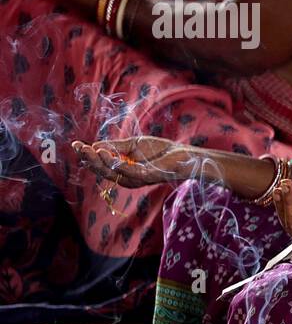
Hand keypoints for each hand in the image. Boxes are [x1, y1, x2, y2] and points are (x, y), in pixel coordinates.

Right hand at [73, 137, 198, 187]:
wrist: (183, 154)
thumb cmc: (160, 150)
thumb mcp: (133, 145)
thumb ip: (115, 147)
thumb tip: (94, 147)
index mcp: (123, 171)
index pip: (101, 165)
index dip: (88, 156)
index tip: (76, 145)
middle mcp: (127, 178)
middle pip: (103, 170)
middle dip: (90, 159)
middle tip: (79, 147)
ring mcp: (136, 179)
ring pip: (112, 172)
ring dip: (99, 160)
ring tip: (89, 149)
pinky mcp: (146, 176)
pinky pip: (127, 171)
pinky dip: (115, 162)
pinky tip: (105, 153)